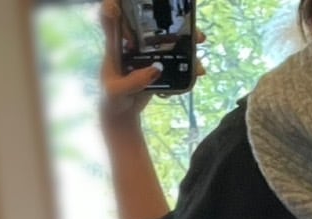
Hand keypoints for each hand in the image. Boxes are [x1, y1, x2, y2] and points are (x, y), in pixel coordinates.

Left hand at [99, 2, 206, 124]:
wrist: (121, 114)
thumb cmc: (112, 100)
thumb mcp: (117, 91)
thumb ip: (133, 81)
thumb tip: (156, 69)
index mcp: (116, 44)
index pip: (115, 16)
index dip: (119, 6)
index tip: (132, 6)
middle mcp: (132, 44)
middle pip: (151, 25)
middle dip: (171, 24)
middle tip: (191, 30)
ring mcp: (146, 56)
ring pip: (167, 43)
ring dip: (186, 45)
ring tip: (198, 50)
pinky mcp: (156, 68)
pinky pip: (174, 62)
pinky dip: (187, 66)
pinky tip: (195, 72)